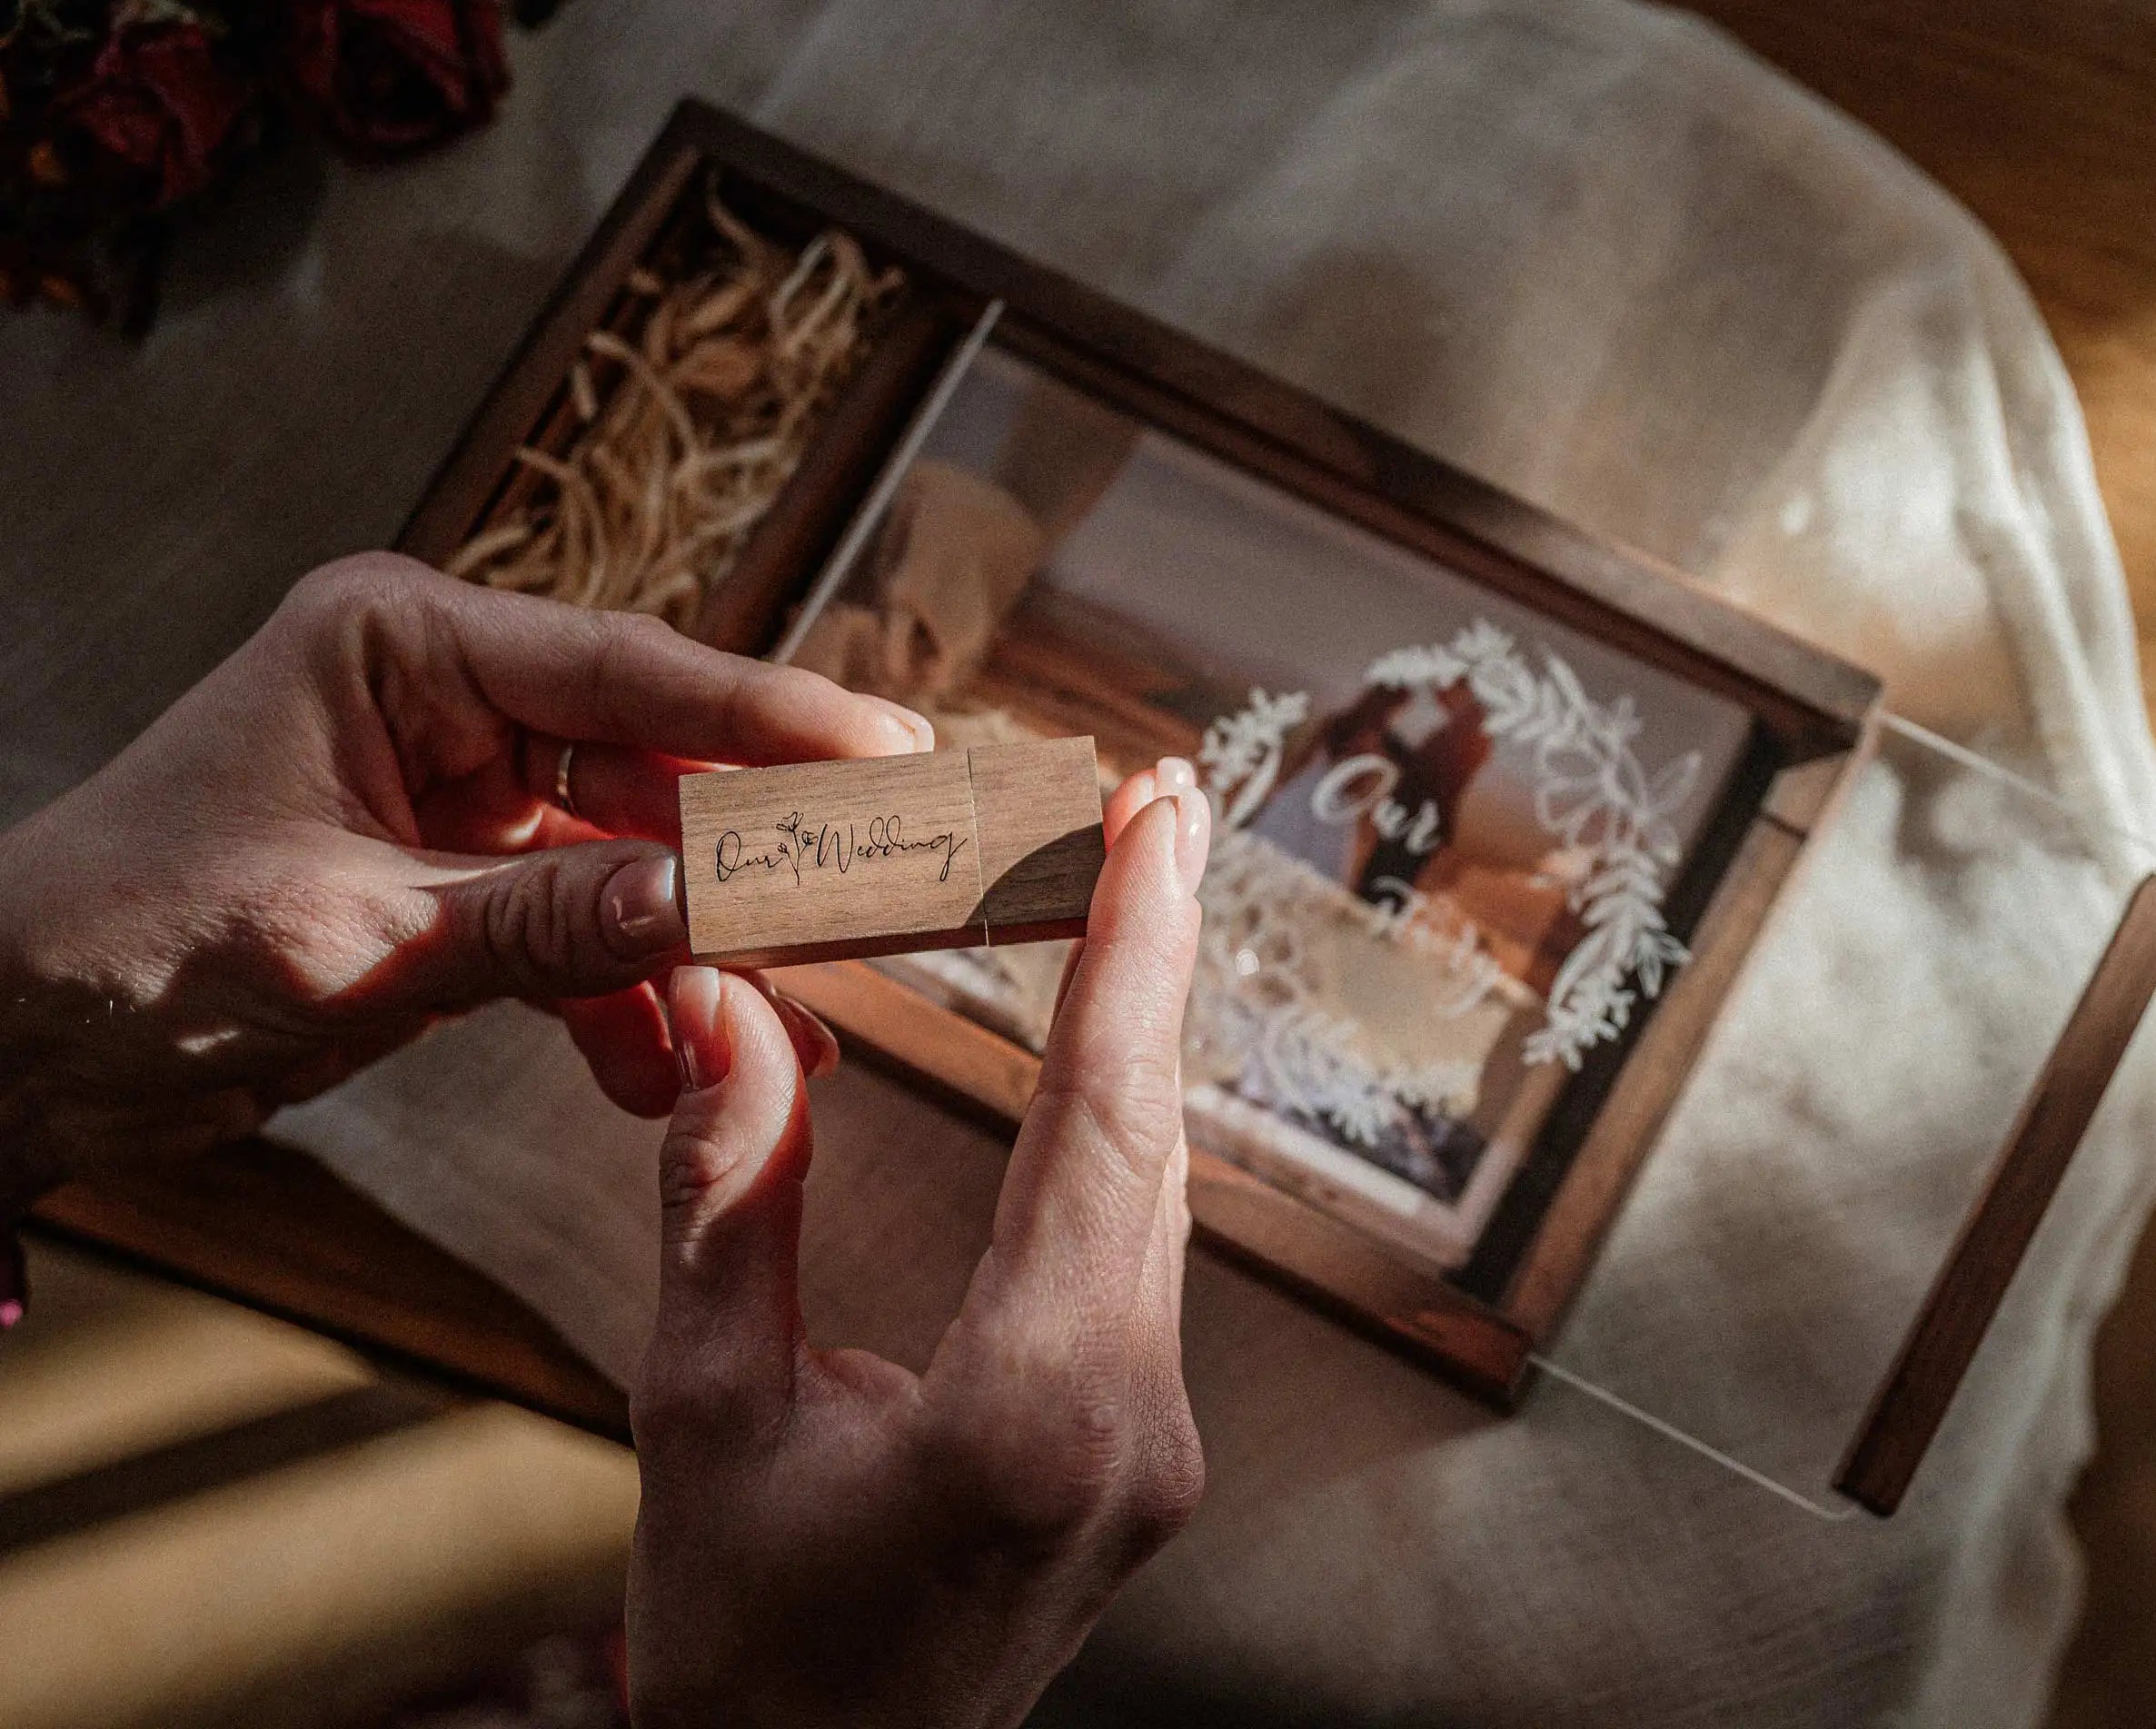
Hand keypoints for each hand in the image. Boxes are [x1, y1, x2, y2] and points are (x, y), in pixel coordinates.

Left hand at [0, 552, 927, 1212]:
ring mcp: (461, 791)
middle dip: (762, 844)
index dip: (770, 713)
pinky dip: (628, 1002)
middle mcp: (444, 698)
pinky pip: (588, 927)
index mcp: (397, 645)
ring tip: (793, 1018)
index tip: (892, 749)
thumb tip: (715, 910)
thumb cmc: (121, 951)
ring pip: (638, 852)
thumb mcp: (346, 939)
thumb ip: (542, 921)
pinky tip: (666, 1071)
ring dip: (705, 944)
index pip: (625, 667)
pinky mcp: (465, 881)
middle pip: (655, 758)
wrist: (15, 1051)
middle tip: (889, 886)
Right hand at [626, 761, 1211, 1728]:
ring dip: (1141, 1043)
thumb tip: (731, 1007)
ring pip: (1160, 1194)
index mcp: (1030, 1404)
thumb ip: (726, 1199)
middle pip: (1154, 1139)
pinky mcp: (1147, 1452)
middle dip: (1152, 960)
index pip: (1099, 1126)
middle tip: (1150, 805)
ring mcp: (1159, 1440)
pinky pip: (1146, 1257)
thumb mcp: (702, 1416)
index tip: (1150, 818)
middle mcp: (1132, 1415)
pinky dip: (1122, 1138)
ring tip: (1127, 891)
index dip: (1129, 952)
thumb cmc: (747, 1645)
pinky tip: (1102, 1062)